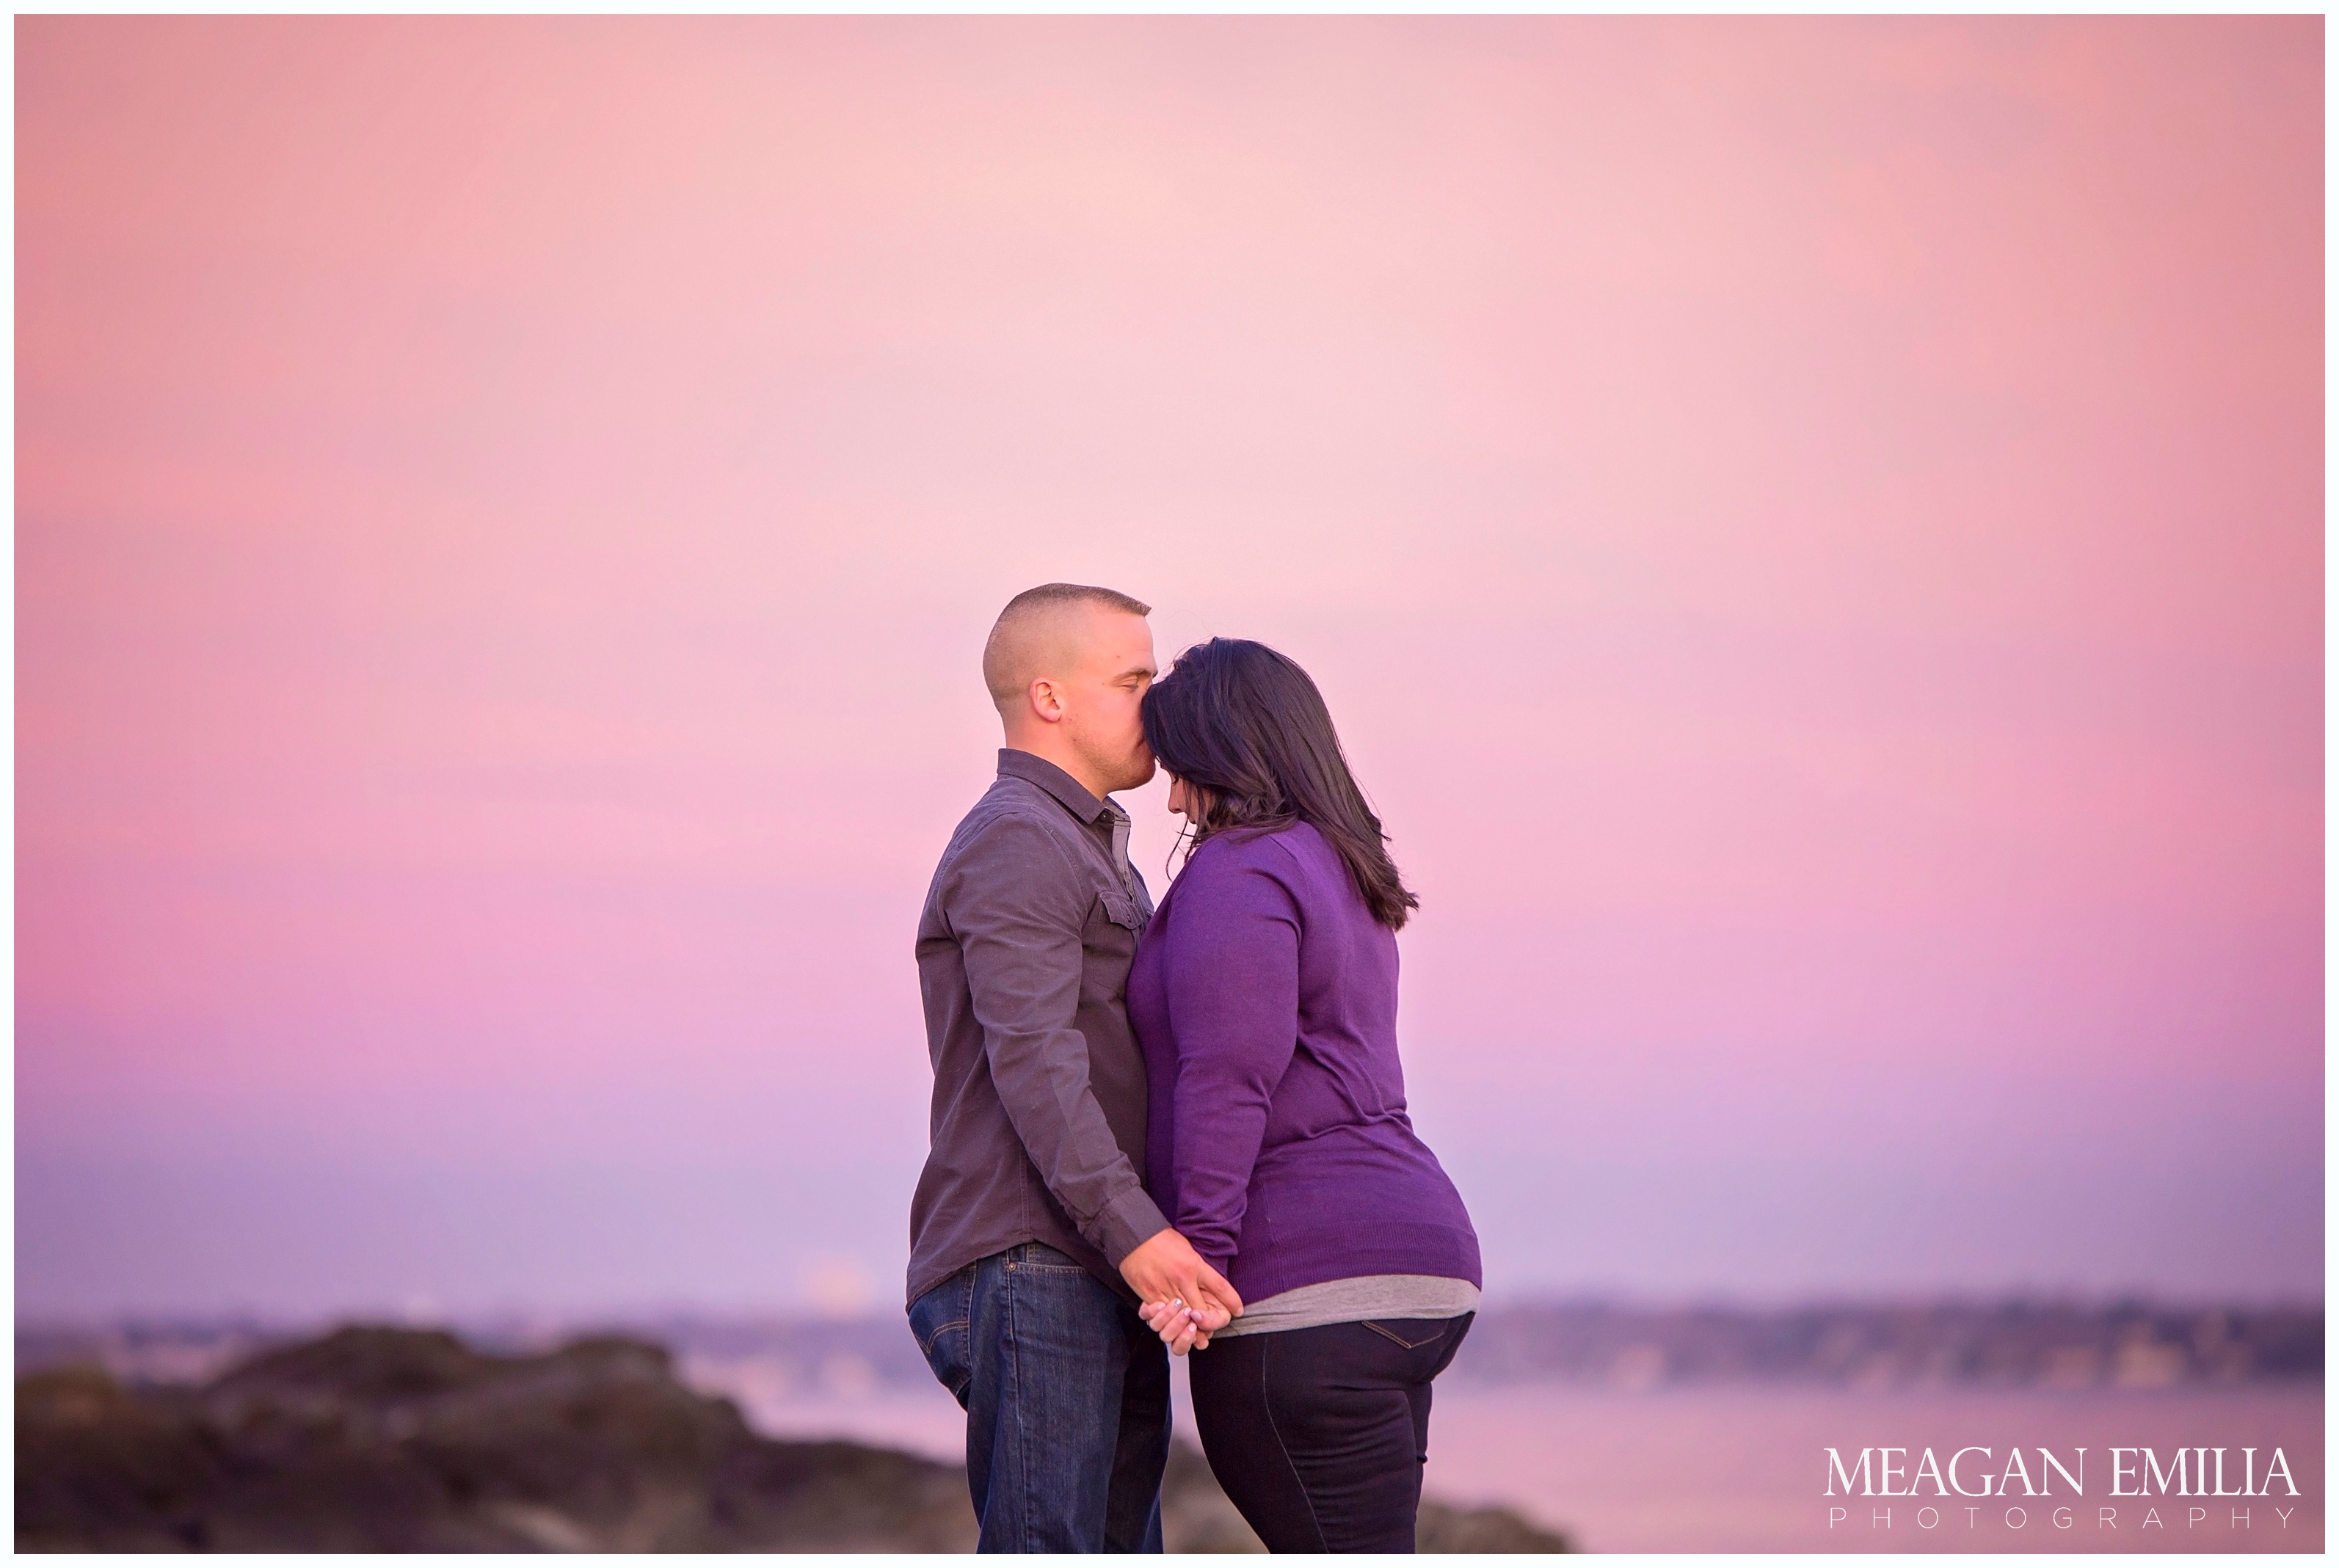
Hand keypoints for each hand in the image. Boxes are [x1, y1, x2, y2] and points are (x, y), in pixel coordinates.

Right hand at [1118, 1228, 1241, 1352]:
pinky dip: (1170, 1321)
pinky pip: (1163, 1316)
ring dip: (1190, 1326)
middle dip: (1209, 1321)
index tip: (1238, 1309)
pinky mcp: (1150, 1295)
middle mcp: (1183, 1279)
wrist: (1135, 1236)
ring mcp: (1166, 1289)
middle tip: (1212, 1326)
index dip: (1232, 1301)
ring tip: (1195, 1329)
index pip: (1220, 1286)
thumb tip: (1208, 1283)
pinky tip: (1175, 1323)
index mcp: (1194, 1265)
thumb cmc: (1162, 1240)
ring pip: (1183, 1317)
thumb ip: (1199, 1267)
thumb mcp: (1188, 1249)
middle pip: (1203, 1310)